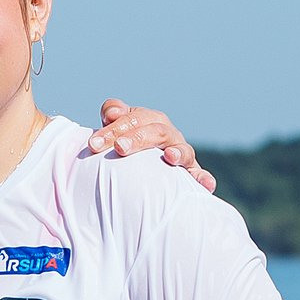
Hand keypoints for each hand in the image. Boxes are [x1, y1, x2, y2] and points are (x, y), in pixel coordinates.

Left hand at [88, 99, 215, 192]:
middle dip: (137, 138)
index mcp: (148, 120)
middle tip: (119, 148)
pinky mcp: (190, 172)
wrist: (142, 167)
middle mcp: (167, 134)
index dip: (113, 128)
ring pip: (182, 150)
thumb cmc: (124, 146)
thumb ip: (112, 116)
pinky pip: (199, 175)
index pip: (132, 119)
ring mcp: (180, 152)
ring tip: (170, 157)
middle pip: (155, 131)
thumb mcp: (116, 130)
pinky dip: (204, 179)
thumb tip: (111, 112)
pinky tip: (207, 186)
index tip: (93, 144)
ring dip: (177, 153)